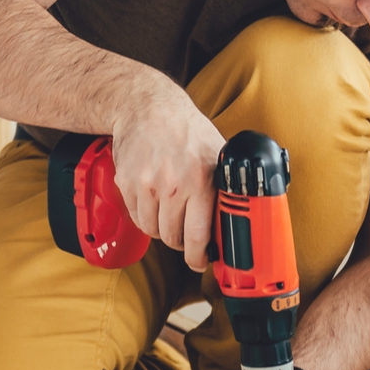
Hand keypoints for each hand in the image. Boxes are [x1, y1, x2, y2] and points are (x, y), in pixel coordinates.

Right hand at [109, 83, 224, 270]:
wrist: (146, 108)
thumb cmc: (186, 130)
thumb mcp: (216, 152)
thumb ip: (225, 184)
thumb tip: (242, 216)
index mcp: (200, 180)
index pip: (197, 235)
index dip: (198, 257)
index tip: (200, 261)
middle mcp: (172, 185)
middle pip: (173, 237)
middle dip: (181, 242)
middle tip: (185, 235)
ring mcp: (146, 185)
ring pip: (153, 230)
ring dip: (161, 228)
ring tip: (169, 213)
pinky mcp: (127, 183)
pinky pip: (136, 216)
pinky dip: (145, 215)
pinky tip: (153, 201)